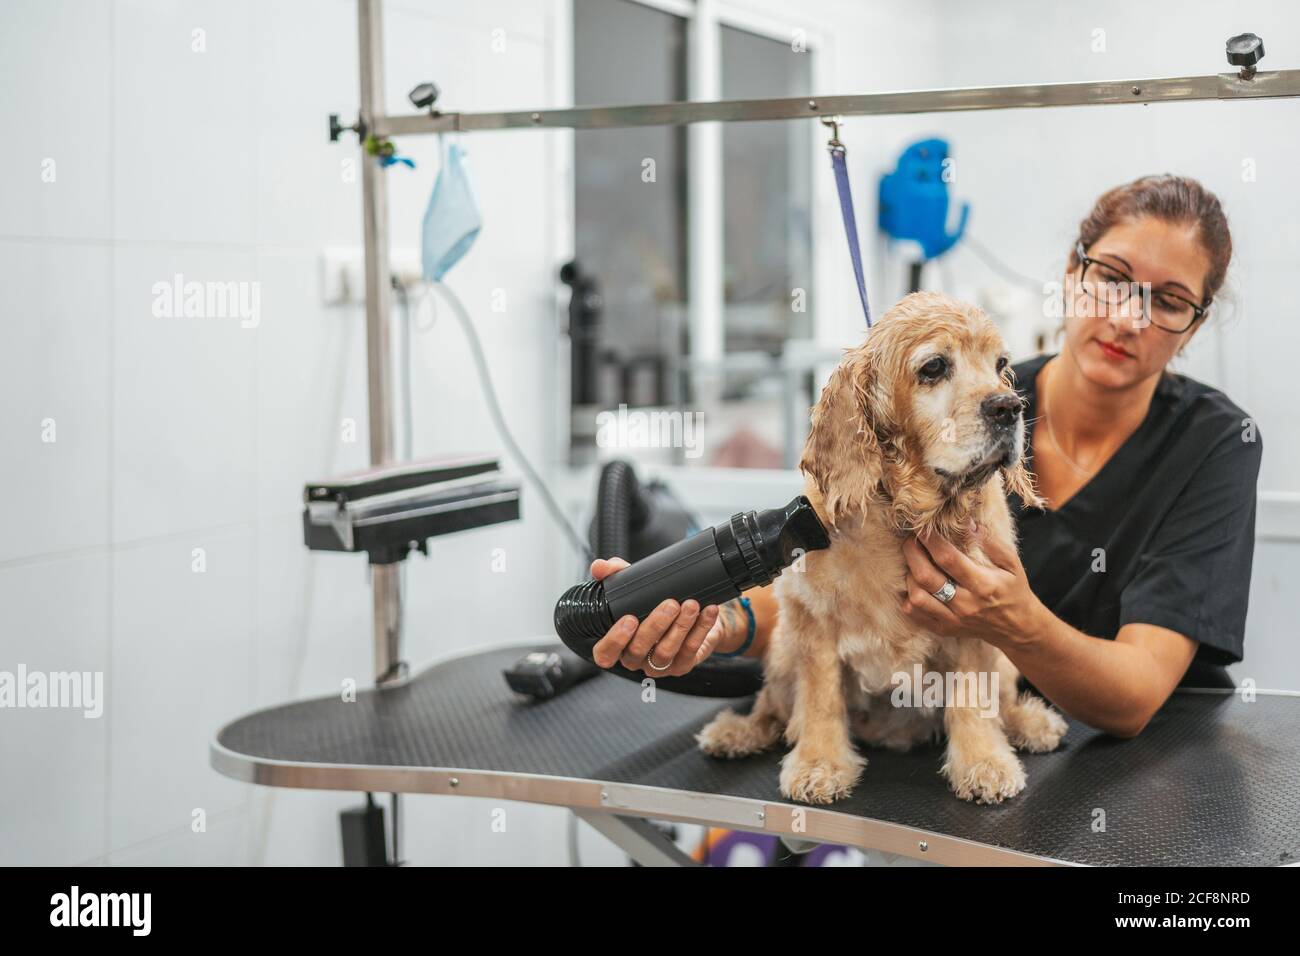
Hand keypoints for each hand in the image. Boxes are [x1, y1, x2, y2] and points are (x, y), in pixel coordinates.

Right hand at [588, 557, 721, 676]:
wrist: (691, 612)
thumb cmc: (654, 602)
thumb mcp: (634, 585)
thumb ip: (615, 574)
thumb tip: (599, 567)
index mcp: (619, 644)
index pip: (605, 654)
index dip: (614, 640)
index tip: (629, 618)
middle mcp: (636, 658)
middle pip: (638, 650)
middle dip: (655, 625)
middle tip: (670, 603)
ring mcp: (659, 665)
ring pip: (665, 652)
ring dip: (680, 627)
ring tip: (691, 604)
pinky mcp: (683, 665)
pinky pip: (691, 650)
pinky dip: (701, 628)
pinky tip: (708, 611)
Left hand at [899, 520, 1043, 647]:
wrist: (1017, 628)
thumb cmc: (1013, 590)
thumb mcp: (1012, 564)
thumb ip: (991, 543)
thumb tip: (967, 524)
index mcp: (983, 585)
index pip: (948, 559)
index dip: (931, 541)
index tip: (923, 527)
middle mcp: (966, 604)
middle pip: (926, 577)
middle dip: (912, 553)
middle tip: (910, 540)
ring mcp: (952, 620)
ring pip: (916, 597)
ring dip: (909, 576)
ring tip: (914, 563)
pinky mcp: (943, 629)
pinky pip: (914, 614)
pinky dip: (908, 598)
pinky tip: (914, 585)